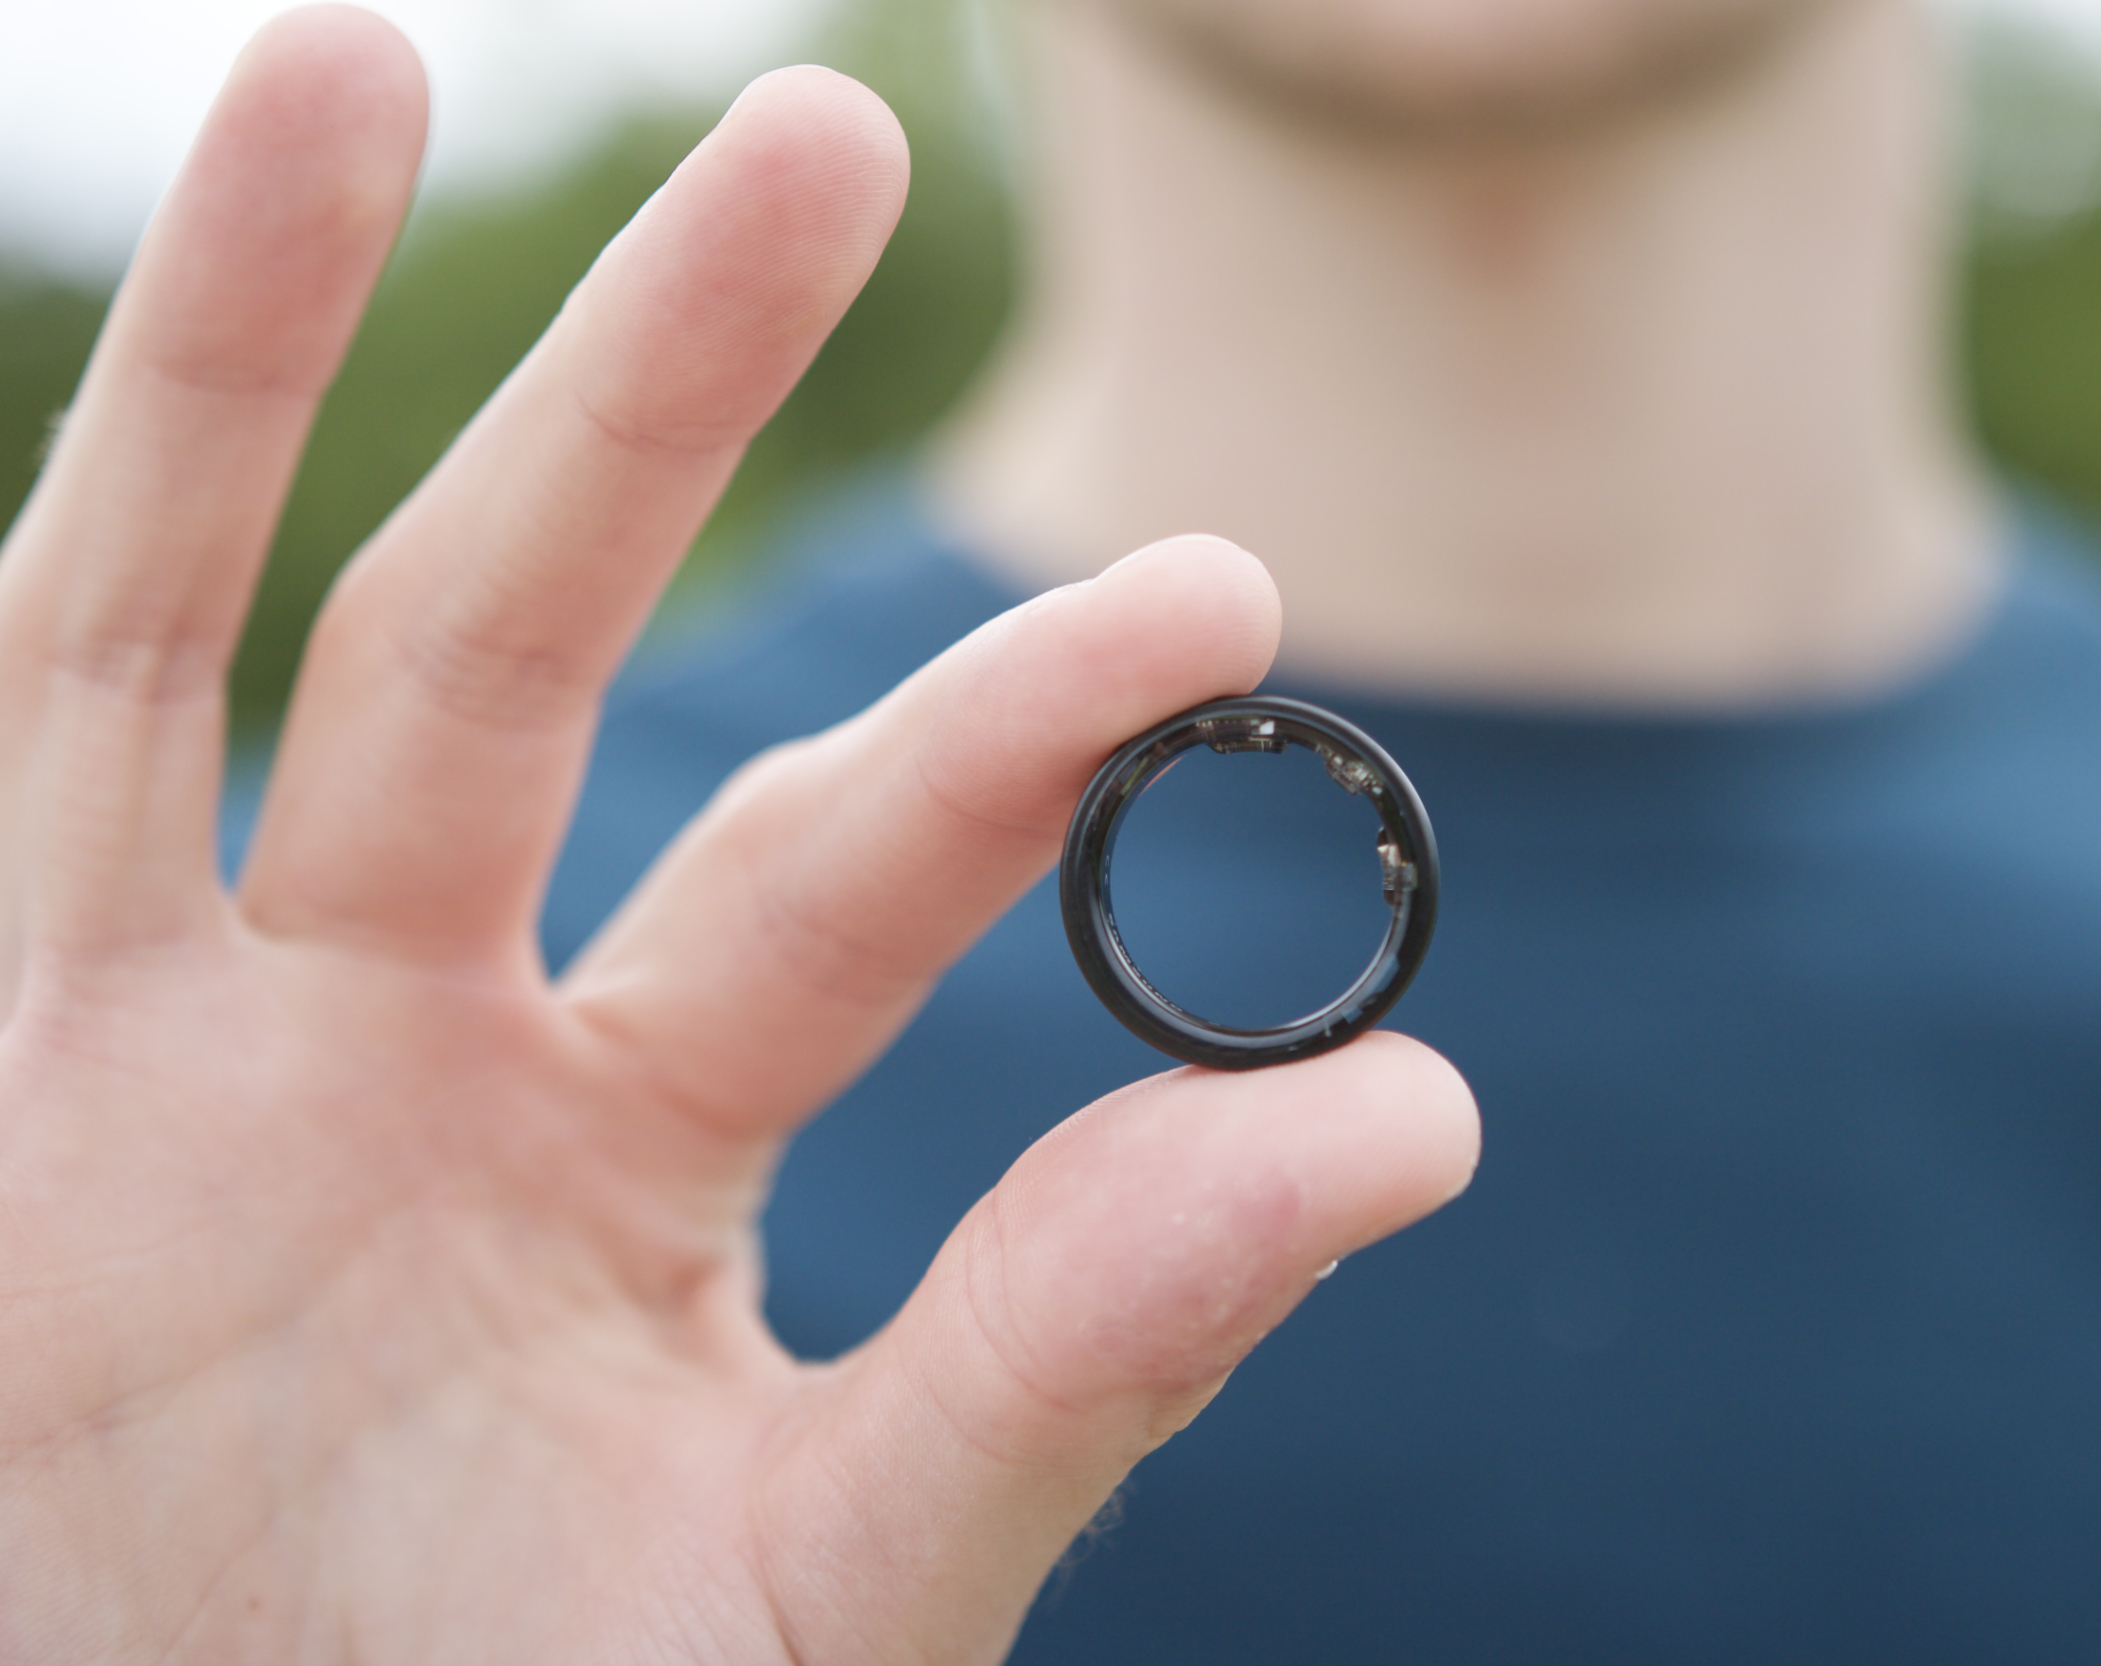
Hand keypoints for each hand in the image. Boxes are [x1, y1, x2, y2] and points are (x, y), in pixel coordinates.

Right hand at [0, 9, 1478, 1660]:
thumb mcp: (829, 1583)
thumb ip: (1086, 1356)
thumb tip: (1424, 1117)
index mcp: (626, 1148)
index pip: (838, 867)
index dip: (1008, 730)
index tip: (1215, 577)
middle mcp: (391, 1039)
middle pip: (521, 648)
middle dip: (661, 399)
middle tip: (830, 131)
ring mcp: (139, 1039)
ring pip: (193, 627)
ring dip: (255, 353)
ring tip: (348, 41)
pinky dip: (48, 550)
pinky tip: (119, 344)